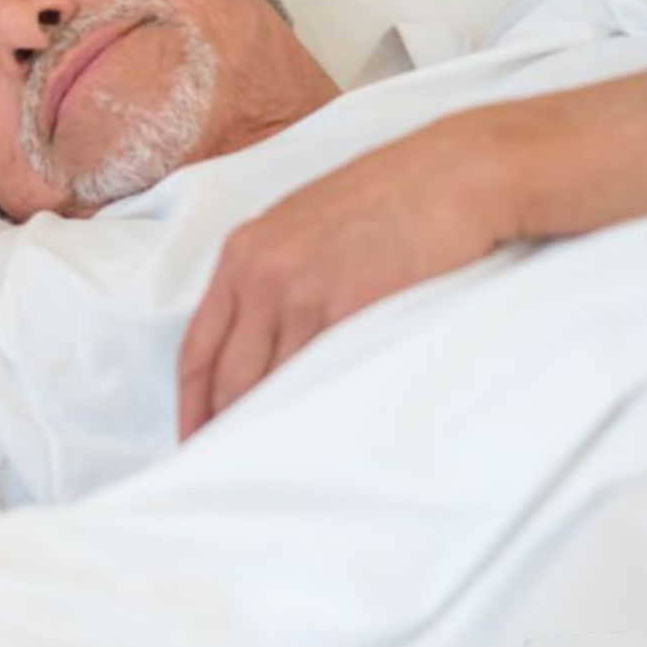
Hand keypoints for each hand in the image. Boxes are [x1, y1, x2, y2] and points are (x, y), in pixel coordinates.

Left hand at [175, 114, 519, 439]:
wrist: (456, 174)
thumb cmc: (391, 195)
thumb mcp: (306, 223)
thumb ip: (272, 273)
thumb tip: (260, 335)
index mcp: (243, 251)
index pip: (197, 345)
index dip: (191, 401)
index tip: (192, 436)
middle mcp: (261, 273)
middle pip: (225, 375)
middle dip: (218, 428)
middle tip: (220, 471)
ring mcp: (303, 293)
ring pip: (268, 384)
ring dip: (265, 428)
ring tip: (267, 470)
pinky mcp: (349, 310)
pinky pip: (318, 378)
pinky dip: (311, 414)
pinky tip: (313, 441)